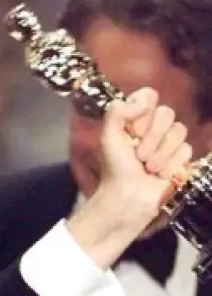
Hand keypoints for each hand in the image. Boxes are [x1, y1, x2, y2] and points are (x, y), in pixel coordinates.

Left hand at [67, 87, 192, 266]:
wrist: (127, 200)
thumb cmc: (115, 170)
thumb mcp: (108, 138)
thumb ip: (118, 112)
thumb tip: (144, 100)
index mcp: (132, 119)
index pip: (149, 95)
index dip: (145, 111)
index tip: (133, 130)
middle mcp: (151, 127)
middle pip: (167, 113)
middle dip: (153, 136)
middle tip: (139, 156)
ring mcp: (167, 143)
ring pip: (180, 131)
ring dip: (162, 153)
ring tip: (148, 168)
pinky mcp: (179, 159)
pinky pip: (187, 150)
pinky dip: (172, 164)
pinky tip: (159, 176)